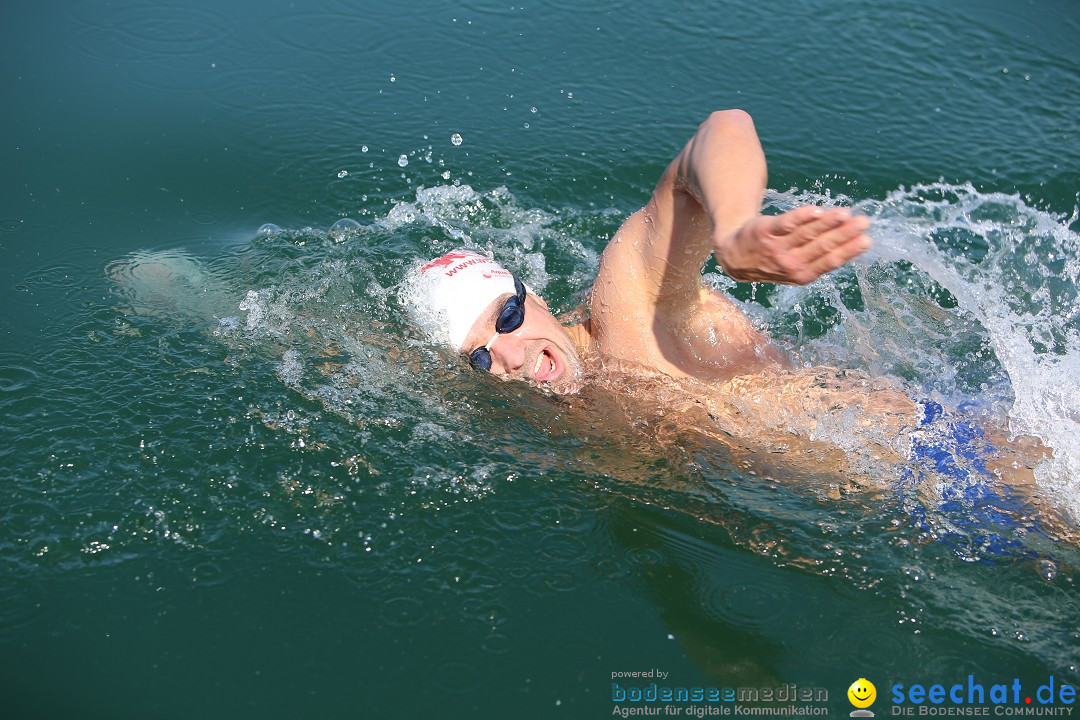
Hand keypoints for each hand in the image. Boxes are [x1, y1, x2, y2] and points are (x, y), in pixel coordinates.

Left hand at [713, 206, 871, 284]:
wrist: (736, 254)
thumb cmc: (775, 258)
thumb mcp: (796, 266)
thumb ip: (821, 256)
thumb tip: (854, 241)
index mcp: (801, 275)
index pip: (829, 261)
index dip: (848, 250)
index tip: (866, 239)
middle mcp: (789, 264)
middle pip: (821, 246)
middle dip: (844, 234)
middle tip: (863, 222)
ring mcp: (776, 248)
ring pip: (806, 234)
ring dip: (827, 223)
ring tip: (845, 213)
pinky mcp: (764, 231)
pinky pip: (785, 224)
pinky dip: (800, 217)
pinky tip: (816, 211)